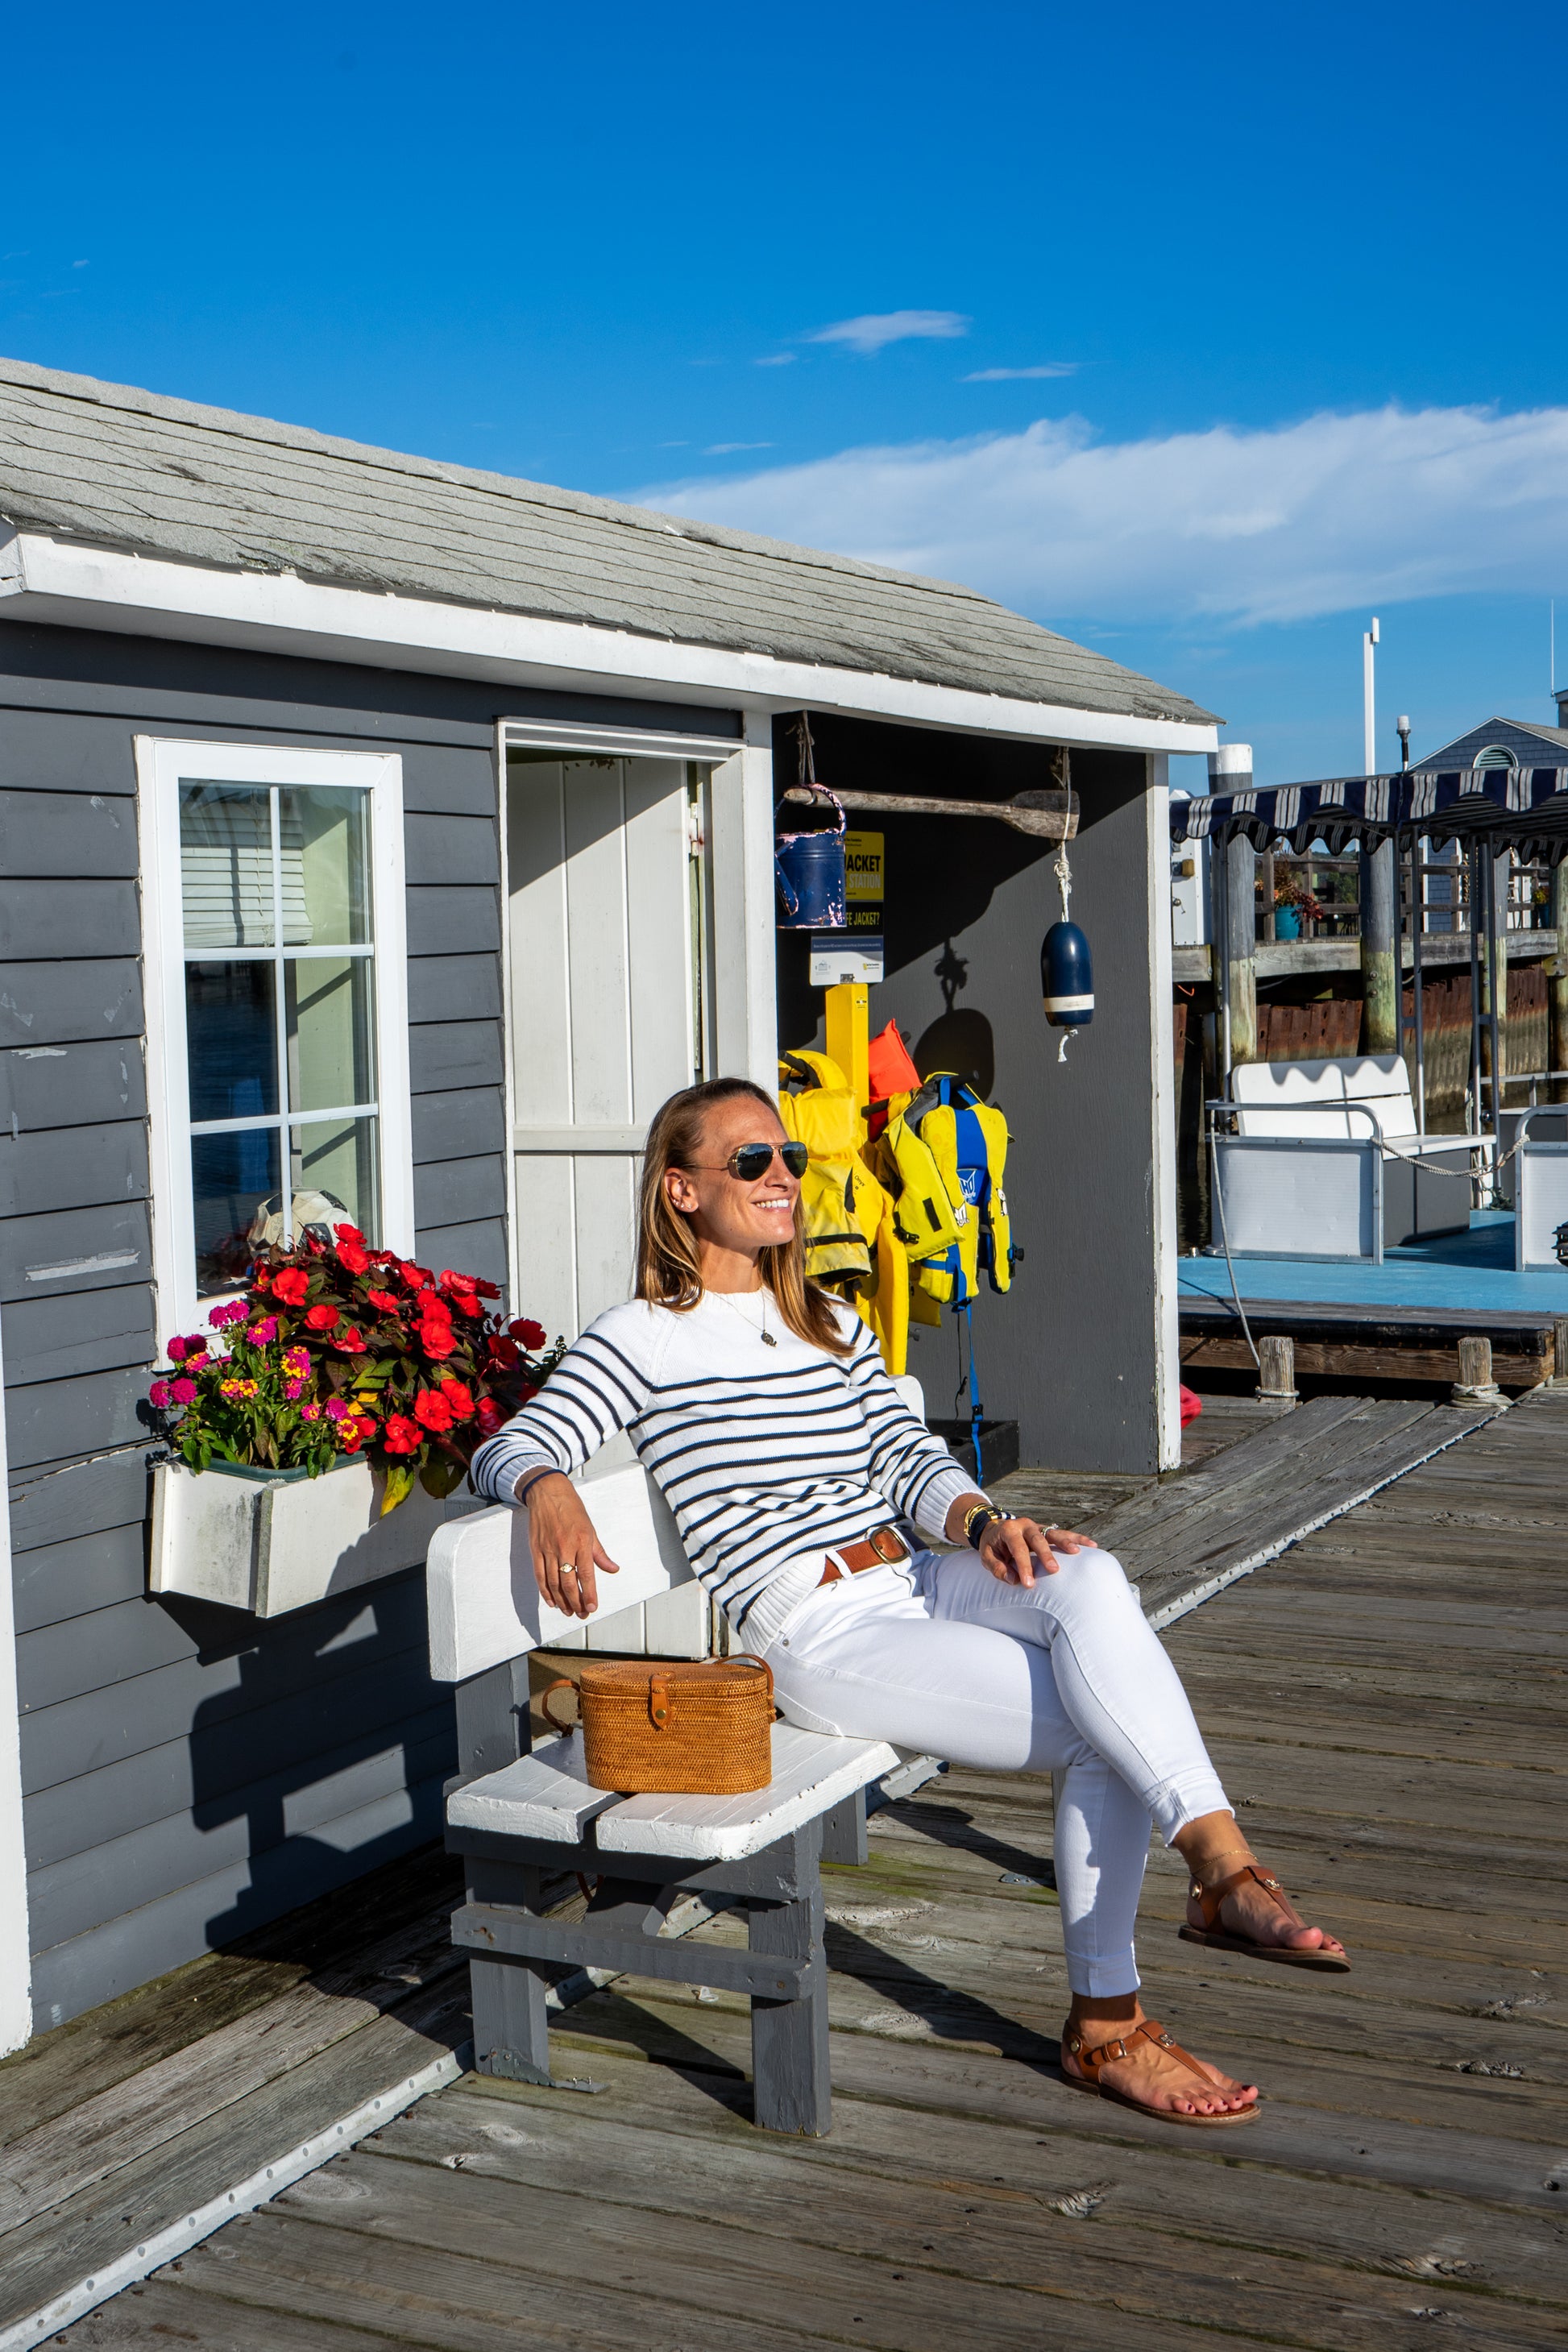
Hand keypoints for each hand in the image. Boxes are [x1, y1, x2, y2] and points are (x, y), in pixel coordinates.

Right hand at [519, 1471, 620, 1619]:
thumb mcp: (590, 1529)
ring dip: (562, 1600)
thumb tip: (613, 1569)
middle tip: (581, 1614)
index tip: (592, 1607)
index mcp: (581, 1541)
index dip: (589, 1593)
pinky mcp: (536, 1550)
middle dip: (576, 1602)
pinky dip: (545, 1591)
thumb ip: (600, 1552)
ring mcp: (548, 1549)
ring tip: (569, 1611)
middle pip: (569, 1582)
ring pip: (554, 1582)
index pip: (586, 1573)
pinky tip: (552, 1601)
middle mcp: (564, 1547)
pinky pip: (539, 1575)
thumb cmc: (571, 1509)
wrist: (548, 1493)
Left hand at [978, 1517, 1094, 1587]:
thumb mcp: (986, 1557)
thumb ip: (997, 1568)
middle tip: (1054, 1570)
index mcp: (1008, 1530)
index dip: (1024, 1566)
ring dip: (1067, 1542)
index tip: (1029, 1584)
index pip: (1018, 1549)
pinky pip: (1064, 1533)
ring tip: (1078, 1553)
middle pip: (1038, 1539)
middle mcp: (1024, 1525)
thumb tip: (1013, 1580)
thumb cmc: (992, 1546)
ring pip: (1054, 1533)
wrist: (994, 1528)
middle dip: (1046, 1555)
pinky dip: (1077, 1539)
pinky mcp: (1047, 1530)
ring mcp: (1037, 1526)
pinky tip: (1091, 1545)